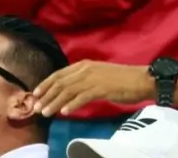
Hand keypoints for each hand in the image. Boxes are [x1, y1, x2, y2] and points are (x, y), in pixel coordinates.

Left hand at [33, 61, 153, 116]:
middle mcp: (86, 69)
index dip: (46, 84)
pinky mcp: (101, 88)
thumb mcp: (99, 75)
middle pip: (60, 83)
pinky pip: (82, 97)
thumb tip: (69, 90)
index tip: (36, 94)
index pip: (59, 74)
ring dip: (54, 102)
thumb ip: (84, 80)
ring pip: (68, 91)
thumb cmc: (122, 79)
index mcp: (84, 64)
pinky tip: (64, 112)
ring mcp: (93, 78)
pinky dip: (71, 104)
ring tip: (46, 113)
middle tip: (37, 107)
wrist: (141, 79)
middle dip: (47, 95)